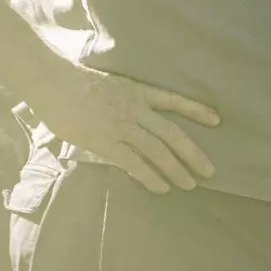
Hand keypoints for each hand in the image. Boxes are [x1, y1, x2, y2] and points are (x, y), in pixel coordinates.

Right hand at [29, 61, 219, 193]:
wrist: (53, 83)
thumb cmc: (75, 83)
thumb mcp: (110, 85)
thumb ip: (124, 101)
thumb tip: (132, 118)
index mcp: (139, 92)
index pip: (175, 100)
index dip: (197, 110)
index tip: (217, 120)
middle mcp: (137, 110)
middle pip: (173, 134)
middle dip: (193, 154)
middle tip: (210, 170)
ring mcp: (122, 127)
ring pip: (158, 151)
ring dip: (176, 170)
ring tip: (190, 184)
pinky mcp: (105, 142)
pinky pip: (134, 163)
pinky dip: (150, 177)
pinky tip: (162, 187)